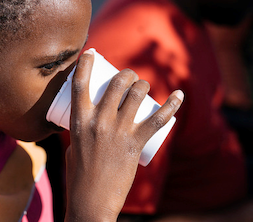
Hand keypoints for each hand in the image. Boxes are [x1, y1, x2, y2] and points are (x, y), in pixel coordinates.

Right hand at [65, 49, 183, 221]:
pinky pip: (158, 118)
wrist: (91, 201)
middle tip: (129, 77)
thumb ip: (82, 127)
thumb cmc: (79, 174)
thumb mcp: (74, 145)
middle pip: (116, 83)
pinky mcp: (135, 143)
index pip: (80, 83)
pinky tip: (179, 94)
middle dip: (126, 73)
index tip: (91, 52)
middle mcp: (98, 121)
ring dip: (143, 83)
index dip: (86, 63)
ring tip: (144, 85)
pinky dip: (172, 104)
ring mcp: (118, 131)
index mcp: (78, 120)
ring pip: (137, 94)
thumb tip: (93, 115)